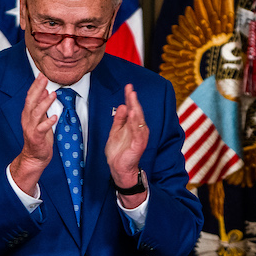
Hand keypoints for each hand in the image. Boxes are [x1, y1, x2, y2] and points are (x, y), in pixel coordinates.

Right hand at [9, 74, 56, 194]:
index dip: (35, 85)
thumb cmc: (39, 138)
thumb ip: (41, 106)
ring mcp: (30, 128)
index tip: (41, 74)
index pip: (30, 96)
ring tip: (52, 94)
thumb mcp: (40, 119)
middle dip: (37, 89)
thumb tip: (46, 91)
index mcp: (28, 114)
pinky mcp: (36, 138)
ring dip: (44, 103)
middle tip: (44, 78)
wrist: (35, 157)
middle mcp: (27, 119)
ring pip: (36, 113)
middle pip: (31, 101)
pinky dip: (48, 122)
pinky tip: (55, 116)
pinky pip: (41, 129)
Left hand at [106, 84, 149, 207]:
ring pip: (139, 120)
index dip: (130, 98)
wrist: (119, 168)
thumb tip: (123, 106)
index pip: (133, 109)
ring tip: (132, 98)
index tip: (128, 87)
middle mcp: (139, 130)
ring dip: (136, 108)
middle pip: (137, 112)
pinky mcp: (138, 144)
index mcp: (133, 126)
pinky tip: (133, 114)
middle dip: (133, 100)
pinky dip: (136, 123)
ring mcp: (139, 137)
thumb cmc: (119, 152)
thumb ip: (119, 119)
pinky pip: (138, 132)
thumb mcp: (116, 131)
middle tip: (130, 89)